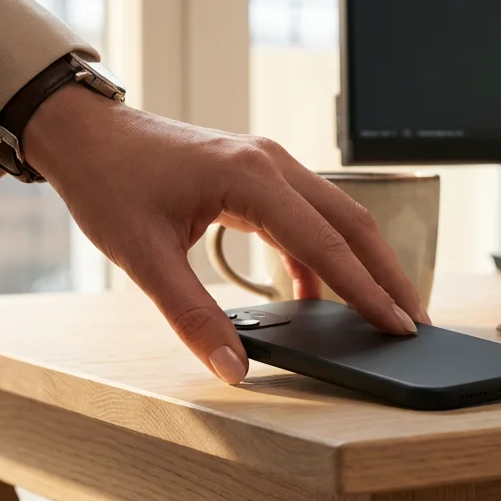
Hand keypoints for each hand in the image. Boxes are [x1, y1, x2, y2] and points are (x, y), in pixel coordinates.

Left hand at [21, 85, 427, 382]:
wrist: (86, 134)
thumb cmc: (110, 181)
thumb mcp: (143, 258)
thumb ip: (192, 316)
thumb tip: (232, 366)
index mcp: (250, 177)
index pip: (326, 242)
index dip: (366, 289)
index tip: (397, 324)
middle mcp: (272, 163)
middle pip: (354, 222)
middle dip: (388, 274)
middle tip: (413, 322)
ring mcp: (270, 164)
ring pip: (340, 216)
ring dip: (364, 263)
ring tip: (383, 311)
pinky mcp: (261, 175)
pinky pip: (310, 217)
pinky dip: (325, 256)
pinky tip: (318, 298)